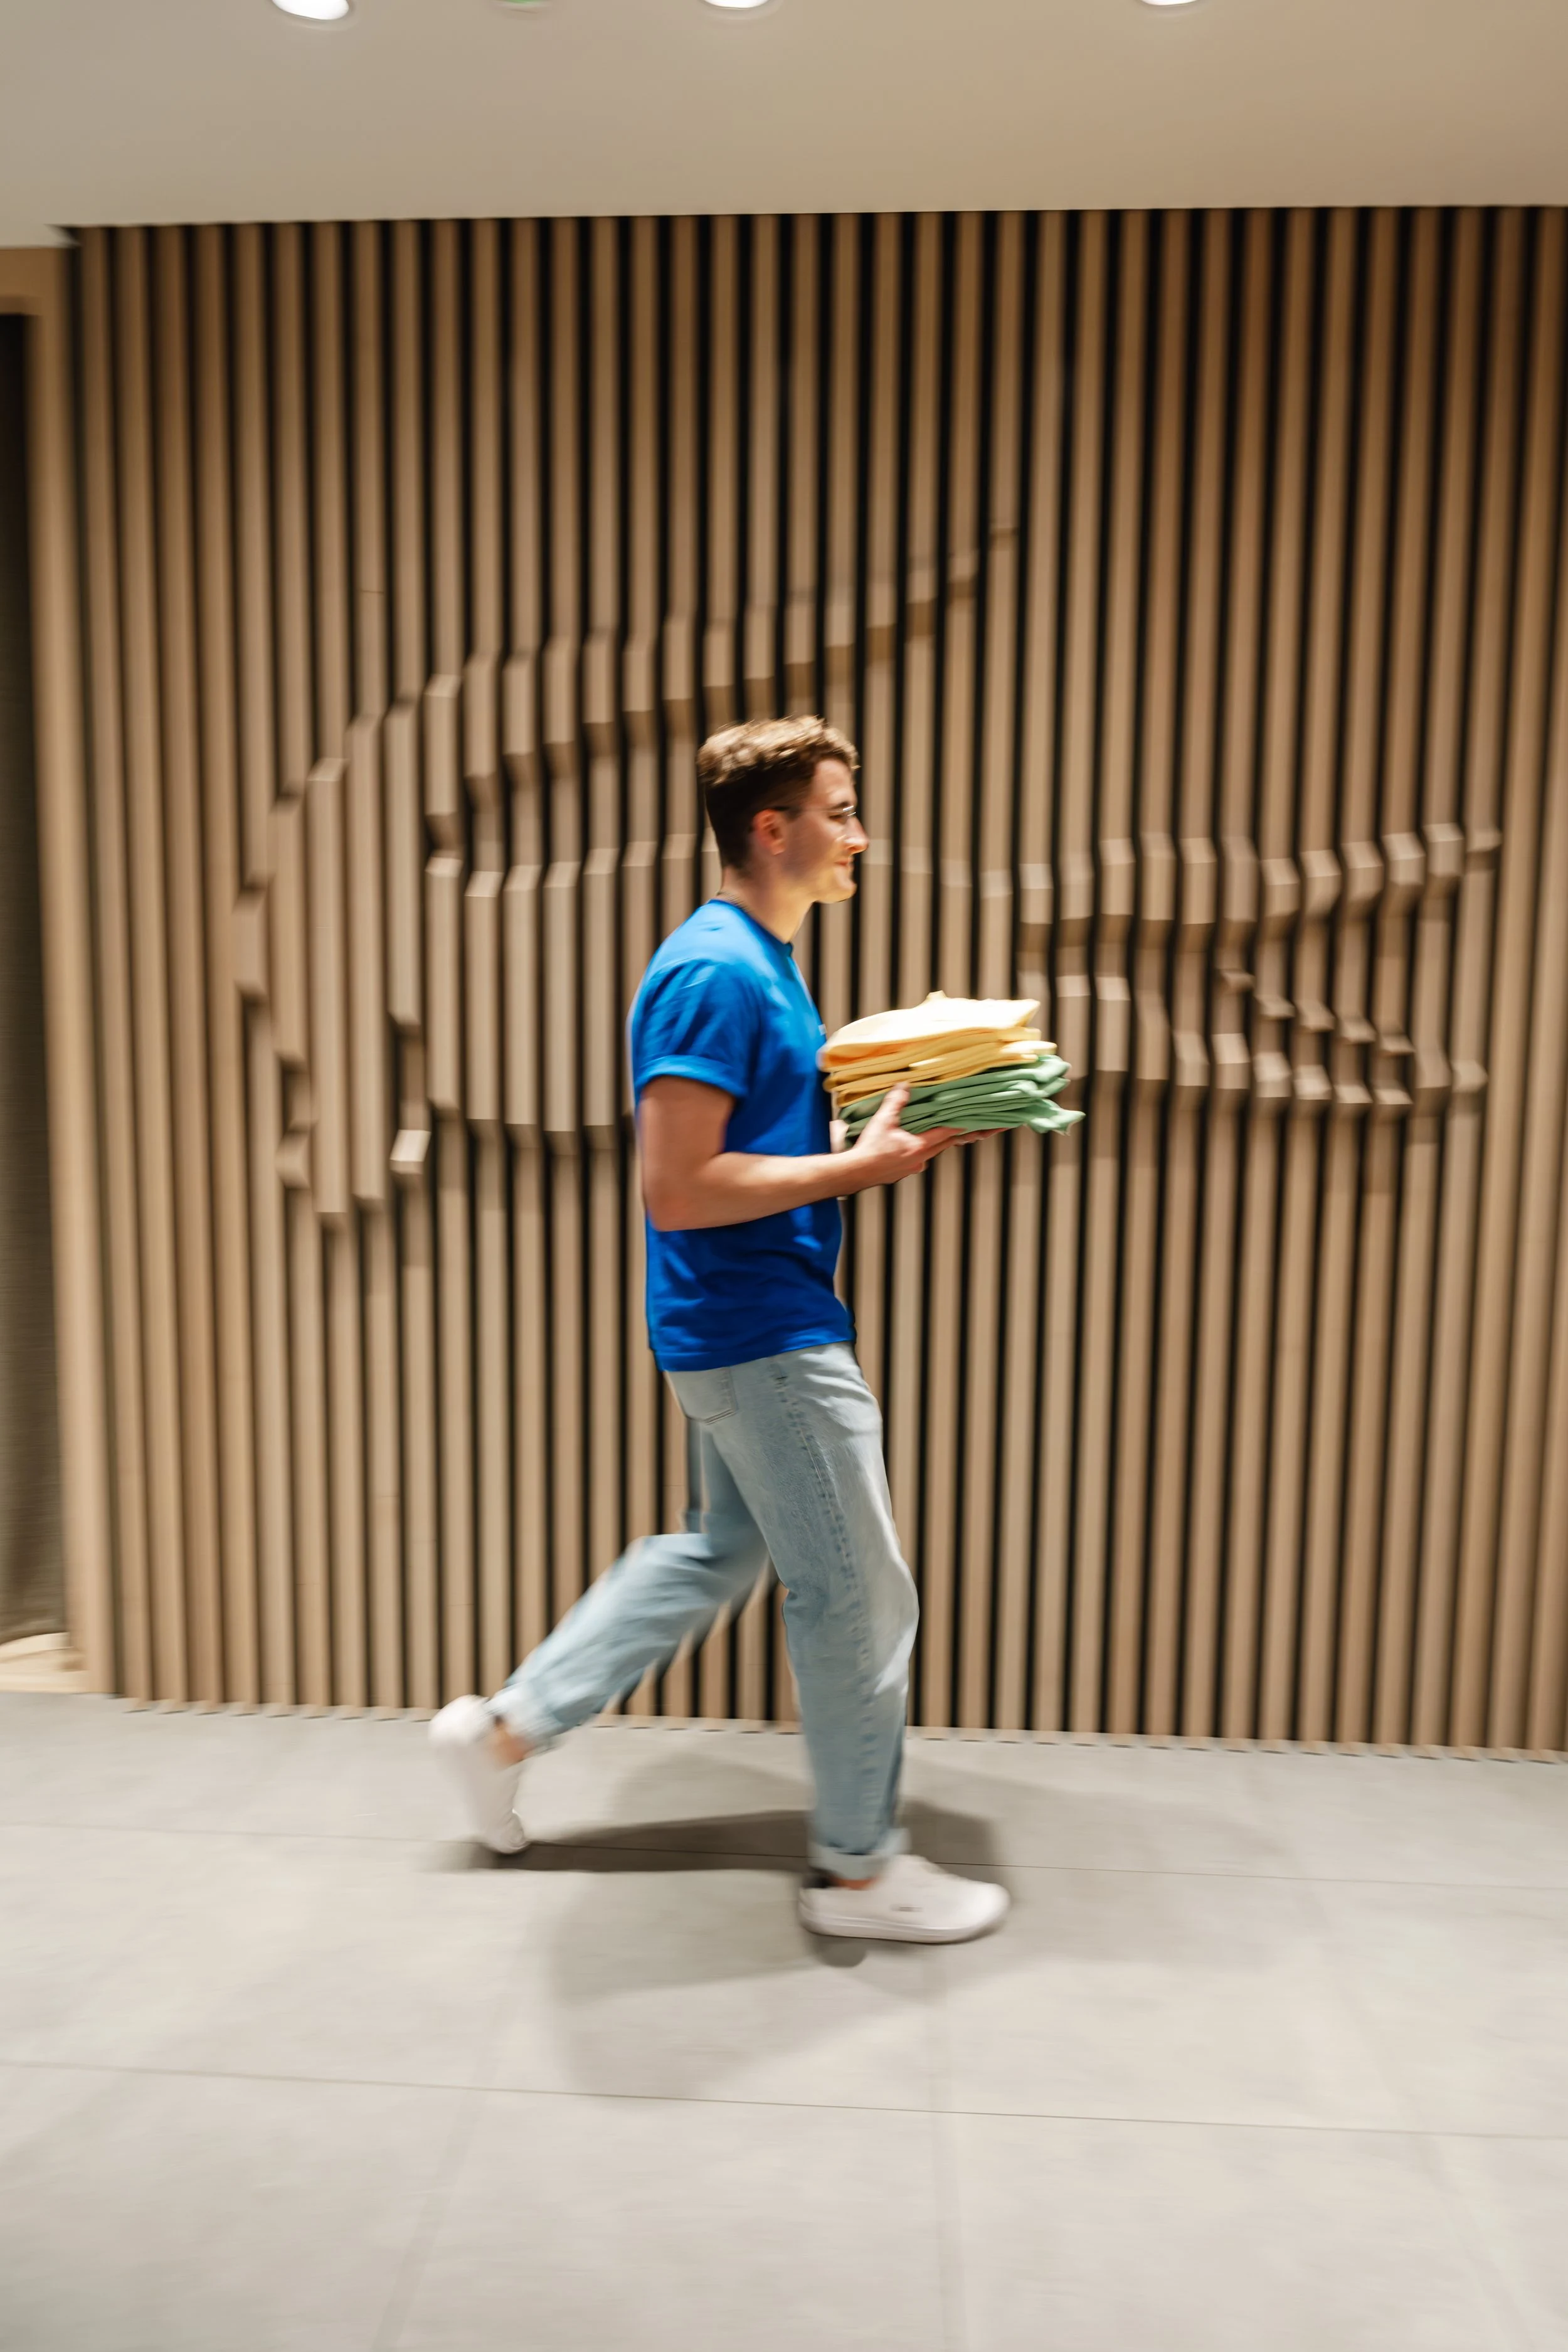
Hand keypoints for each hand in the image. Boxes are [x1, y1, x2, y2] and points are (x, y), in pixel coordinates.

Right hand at [843, 1085, 960, 1191]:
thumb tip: (904, 1087)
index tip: (968, 1122)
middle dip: (949, 1137)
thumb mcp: (883, 1120)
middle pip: (941, 1146)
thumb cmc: (870, 1149)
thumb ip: (896, 1102)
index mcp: (919, 1146)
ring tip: (931, 1135)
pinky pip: (915, 1162)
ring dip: (932, 1145)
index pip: (945, 1134)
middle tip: (958, 1129)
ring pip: (928, 1155)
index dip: (957, 1126)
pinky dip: (916, 1154)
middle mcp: (919, 1160)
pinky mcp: (901, 1174)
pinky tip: (908, 1148)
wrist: (856, 1172)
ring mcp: (911, 1169)